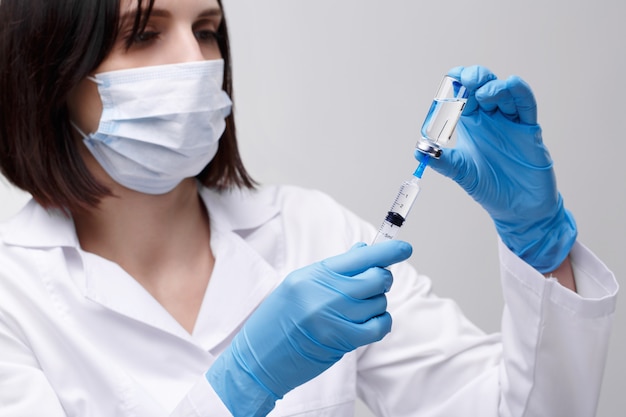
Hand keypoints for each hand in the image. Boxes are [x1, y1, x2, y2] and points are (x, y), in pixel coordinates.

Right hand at [206, 240, 411, 415]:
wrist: (259, 357)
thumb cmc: (278, 319)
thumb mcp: (299, 284)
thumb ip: (334, 269)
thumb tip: (364, 251)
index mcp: (314, 274)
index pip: (360, 256)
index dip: (387, 251)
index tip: (404, 248)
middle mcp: (326, 293)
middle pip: (376, 278)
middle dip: (382, 278)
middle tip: (374, 282)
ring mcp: (334, 317)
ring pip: (379, 302)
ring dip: (377, 303)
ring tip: (358, 308)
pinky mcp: (342, 340)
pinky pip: (378, 326)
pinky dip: (381, 323)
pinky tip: (369, 322)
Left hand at [416, 65, 575, 272]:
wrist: (517, 208)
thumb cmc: (490, 187)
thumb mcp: (462, 173)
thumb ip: (442, 161)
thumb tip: (419, 152)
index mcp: (471, 124)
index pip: (462, 96)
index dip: (456, 85)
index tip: (450, 80)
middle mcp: (490, 119)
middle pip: (483, 87)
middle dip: (475, 78)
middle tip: (466, 80)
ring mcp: (510, 122)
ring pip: (504, 93)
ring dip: (494, 87)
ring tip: (484, 93)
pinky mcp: (529, 129)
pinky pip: (526, 105)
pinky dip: (519, 92)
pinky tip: (511, 85)